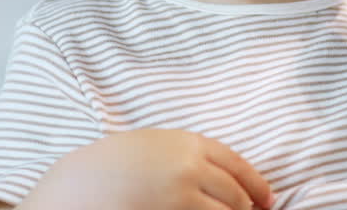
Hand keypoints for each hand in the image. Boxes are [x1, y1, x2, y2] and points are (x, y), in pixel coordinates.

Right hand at [21, 128, 273, 209]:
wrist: (77, 185)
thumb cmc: (113, 165)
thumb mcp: (154, 145)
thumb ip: (189, 154)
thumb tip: (223, 176)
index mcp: (189, 144)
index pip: (238, 165)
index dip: (257, 184)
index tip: (268, 199)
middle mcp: (191, 168)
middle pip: (236, 195)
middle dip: (247, 209)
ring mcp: (181, 196)